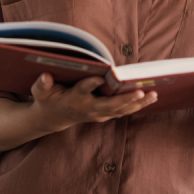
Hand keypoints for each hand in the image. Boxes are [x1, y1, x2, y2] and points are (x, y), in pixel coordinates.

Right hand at [29, 73, 157, 133]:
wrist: (54, 118)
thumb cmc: (47, 99)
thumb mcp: (40, 92)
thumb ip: (42, 84)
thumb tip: (45, 75)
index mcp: (73, 100)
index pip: (82, 91)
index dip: (90, 84)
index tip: (99, 76)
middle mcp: (88, 108)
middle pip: (109, 105)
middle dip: (125, 99)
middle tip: (140, 91)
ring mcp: (98, 114)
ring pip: (121, 110)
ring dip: (137, 103)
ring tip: (154, 94)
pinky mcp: (105, 115)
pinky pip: (124, 111)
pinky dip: (137, 105)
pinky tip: (151, 97)